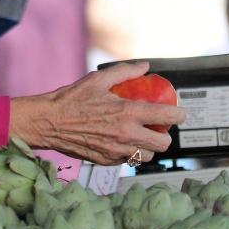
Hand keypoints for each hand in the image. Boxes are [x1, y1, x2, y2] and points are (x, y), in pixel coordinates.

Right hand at [8, 62, 186, 165]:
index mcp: (127, 113)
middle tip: (160, 127)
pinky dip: (131, 152)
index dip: (179, 114)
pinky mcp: (107, 161)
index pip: (166, 116)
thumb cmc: (71, 100)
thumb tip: (144, 67)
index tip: (180, 113)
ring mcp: (117, 150)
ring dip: (149, 146)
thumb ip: (125, 72)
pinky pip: (129, 160)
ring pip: (148, 155)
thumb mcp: (98, 79)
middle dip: (166, 135)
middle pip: (163, 143)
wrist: (49, 122)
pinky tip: (123, 141)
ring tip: (141, 135)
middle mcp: (126, 134)